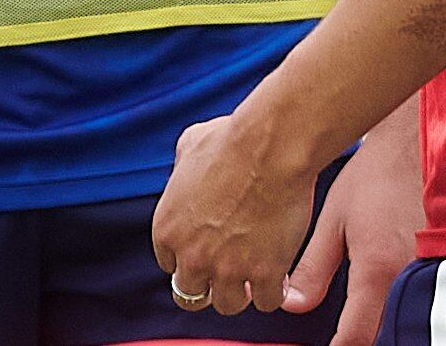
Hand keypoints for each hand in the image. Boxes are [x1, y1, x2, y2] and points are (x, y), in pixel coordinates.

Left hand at [152, 110, 319, 317]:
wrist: (269, 148)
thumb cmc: (231, 140)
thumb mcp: (188, 147)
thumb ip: (181, 170)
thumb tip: (185, 173)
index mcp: (167, 228)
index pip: (170, 265)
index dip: (189, 258)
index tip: (207, 251)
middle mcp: (191, 256)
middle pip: (192, 295)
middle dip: (210, 282)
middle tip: (230, 269)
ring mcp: (227, 269)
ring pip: (227, 305)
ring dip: (240, 292)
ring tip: (254, 274)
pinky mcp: (264, 275)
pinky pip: (265, 302)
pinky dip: (273, 291)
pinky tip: (279, 274)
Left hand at [281, 109, 423, 345]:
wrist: (418, 141)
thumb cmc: (374, 176)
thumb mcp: (334, 218)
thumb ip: (314, 267)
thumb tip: (292, 305)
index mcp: (375, 268)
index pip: (356, 335)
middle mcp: (408, 277)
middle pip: (386, 335)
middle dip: (365, 338)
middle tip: (347, 333)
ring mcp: (435, 272)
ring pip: (410, 322)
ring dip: (390, 324)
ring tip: (370, 317)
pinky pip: (431, 301)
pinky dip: (414, 309)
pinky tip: (400, 302)